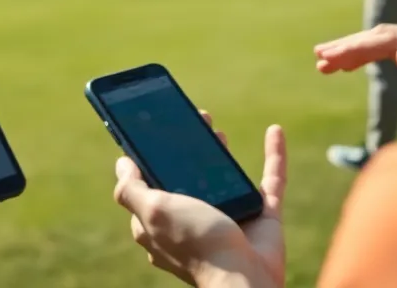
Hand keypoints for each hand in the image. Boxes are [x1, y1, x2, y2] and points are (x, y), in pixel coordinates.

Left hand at [113, 113, 286, 287]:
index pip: (151, 188)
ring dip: (222, 152)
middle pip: (190, 178)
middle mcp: (195, 221)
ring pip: (226, 177)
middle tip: (190, 125)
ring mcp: (231, 218)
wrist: (245, 278)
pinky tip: (274, 131)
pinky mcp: (262, 215)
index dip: (151, 162)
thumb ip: (132, 190)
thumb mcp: (155, 213)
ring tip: (217, 130)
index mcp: (164, 223)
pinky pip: (271, 180)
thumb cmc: (197, 246)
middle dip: (189, 150)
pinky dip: (274, 155)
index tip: (153, 134)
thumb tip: (121, 164)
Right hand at [313, 24, 396, 111]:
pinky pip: (394, 46)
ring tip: (325, 61)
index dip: (356, 48)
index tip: (329, 59)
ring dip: (355, 48)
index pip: (389, 41)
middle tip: (319, 59)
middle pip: (382, 34)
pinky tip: (352, 62)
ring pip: (385, 38)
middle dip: (349, 46)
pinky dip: (370, 52)